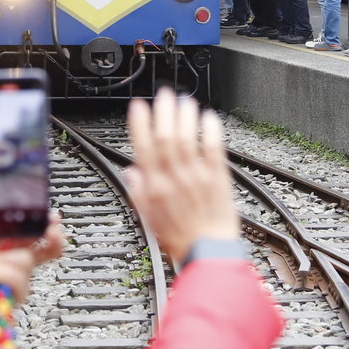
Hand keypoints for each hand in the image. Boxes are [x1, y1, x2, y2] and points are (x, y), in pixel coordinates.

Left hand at [0, 186, 60, 305]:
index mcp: (10, 242)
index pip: (36, 231)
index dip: (48, 224)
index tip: (52, 217)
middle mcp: (17, 258)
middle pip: (49, 248)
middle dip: (54, 239)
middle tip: (51, 231)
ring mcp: (20, 276)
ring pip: (26, 261)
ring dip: (5, 260)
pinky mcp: (18, 292)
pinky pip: (18, 279)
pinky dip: (3, 275)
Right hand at [123, 88, 240, 264]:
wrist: (208, 253)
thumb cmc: (180, 239)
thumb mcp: (149, 219)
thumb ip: (138, 193)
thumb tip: (130, 173)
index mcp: (154, 188)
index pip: (143, 147)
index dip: (140, 123)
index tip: (138, 106)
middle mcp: (174, 178)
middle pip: (166, 137)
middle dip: (163, 112)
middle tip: (164, 95)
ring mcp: (197, 176)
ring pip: (188, 139)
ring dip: (185, 116)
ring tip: (184, 100)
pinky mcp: (218, 178)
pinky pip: (213, 149)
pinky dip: (210, 131)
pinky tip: (209, 118)